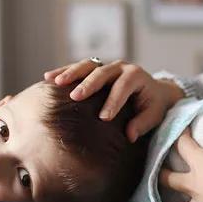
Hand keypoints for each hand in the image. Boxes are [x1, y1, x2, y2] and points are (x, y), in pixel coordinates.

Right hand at [44, 59, 184, 141]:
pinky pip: (78, 68)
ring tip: (56, 82)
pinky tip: (48, 78)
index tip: (103, 117)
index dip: (114, 101)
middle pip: (102, 73)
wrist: (153, 91)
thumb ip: (143, 123)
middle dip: (88, 84)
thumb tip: (129, 135)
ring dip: (71, 73)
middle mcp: (120, 67)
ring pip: (87, 65)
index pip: (124, 87)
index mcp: (136, 76)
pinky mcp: (96, 68)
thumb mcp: (154, 115)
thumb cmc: (153, 105)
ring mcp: (106, 65)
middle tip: (75, 97)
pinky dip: (64, 71)